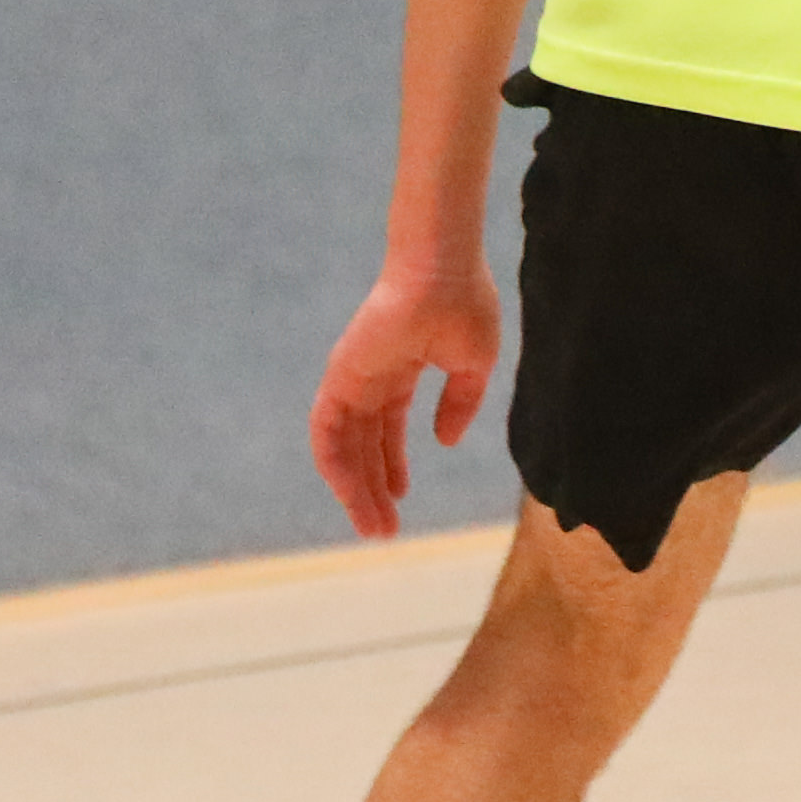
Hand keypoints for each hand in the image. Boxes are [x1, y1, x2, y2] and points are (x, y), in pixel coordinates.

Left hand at [309, 256, 500, 537]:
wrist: (443, 270)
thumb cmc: (463, 304)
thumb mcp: (474, 364)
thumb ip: (460, 403)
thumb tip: (445, 441)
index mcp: (401, 370)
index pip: (387, 428)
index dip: (392, 466)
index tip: (400, 499)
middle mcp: (370, 377)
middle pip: (364, 445)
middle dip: (372, 489)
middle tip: (383, 531)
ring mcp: (351, 377)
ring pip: (344, 446)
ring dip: (354, 488)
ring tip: (373, 525)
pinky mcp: (339, 376)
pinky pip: (327, 431)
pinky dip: (335, 464)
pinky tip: (350, 493)